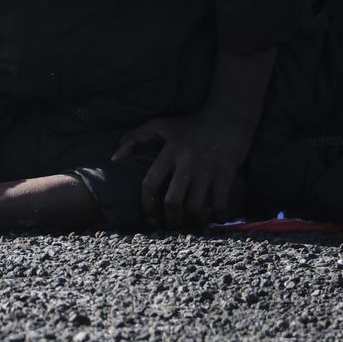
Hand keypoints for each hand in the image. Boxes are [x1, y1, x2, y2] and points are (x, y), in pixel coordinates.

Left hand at [114, 112, 252, 227]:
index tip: (149, 216)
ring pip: (196, 206)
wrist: (227, 117)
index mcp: (168, 152)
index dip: (147, 205)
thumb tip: (114, 159)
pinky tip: (216, 217)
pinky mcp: (226, 173)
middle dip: (171, 218)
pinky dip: (218, 216)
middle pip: (173, 201)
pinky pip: (220, 203)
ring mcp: (207, 169)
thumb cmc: (190, 124)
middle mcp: (187, 162)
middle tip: (172, 224)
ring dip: (193, 220)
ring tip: (192, 222)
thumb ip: (135, 139)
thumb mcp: (160, 126)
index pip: (151, 183)